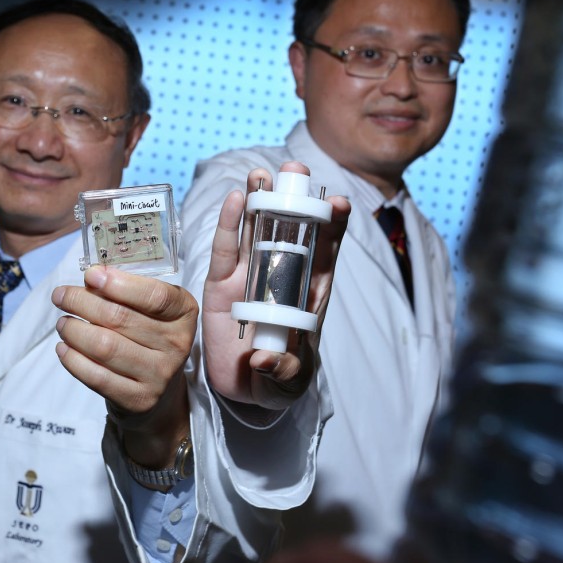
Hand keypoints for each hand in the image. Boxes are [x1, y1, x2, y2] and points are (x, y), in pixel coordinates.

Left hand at [51, 266, 197, 467]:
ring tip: (62, 323)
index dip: (119, 284)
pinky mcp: (139, 399)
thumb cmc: (148, 337)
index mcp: (184, 313)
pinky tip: (63, 348)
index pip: (155, 296)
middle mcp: (178, 344)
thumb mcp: (150, 310)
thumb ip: (127, 291)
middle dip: (82, 302)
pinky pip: (97, 377)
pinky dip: (73, 360)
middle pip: (121, 318)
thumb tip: (91, 277)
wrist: (159, 393)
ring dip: (74, 330)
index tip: (90, 275)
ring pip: (105, 347)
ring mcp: (160, 375)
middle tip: (60, 296)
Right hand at [201, 161, 350, 408]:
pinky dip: (229, 226)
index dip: (333, 228)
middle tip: (295, 170)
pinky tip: (234, 200)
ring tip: (261, 174)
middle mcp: (280, 279)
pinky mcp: (221, 286)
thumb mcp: (288, 383)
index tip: (340, 204)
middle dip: (295, 200)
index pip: (325, 256)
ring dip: (259, 202)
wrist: (242, 391)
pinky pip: (225, 251)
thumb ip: (284, 374)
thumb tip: (266, 361)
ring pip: (255, 233)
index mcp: (307, 296)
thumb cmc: (276, 381)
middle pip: (290, 232)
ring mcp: (249, 278)